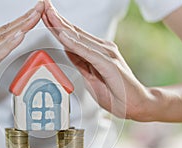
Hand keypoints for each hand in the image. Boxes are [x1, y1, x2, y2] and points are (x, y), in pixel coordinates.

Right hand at [0, 1, 44, 119]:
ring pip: (2, 38)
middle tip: (41, 6)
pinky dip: (8, 45)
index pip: (4, 31)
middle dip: (26, 18)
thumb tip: (4, 54)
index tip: (35, 12)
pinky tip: (19, 36)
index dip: (22, 21)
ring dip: (21, 26)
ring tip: (35, 15)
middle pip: (6, 30)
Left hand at [42, 0, 154, 119]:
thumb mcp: (91, 76)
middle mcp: (102, 48)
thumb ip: (80, 61)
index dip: (58, 25)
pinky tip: (64, 36)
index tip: (45, 15)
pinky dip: (74, 44)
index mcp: (97, 51)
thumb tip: (68, 50)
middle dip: (57, 19)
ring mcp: (106, 54)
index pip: (73, 35)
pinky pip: (88, 52)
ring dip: (62, 26)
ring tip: (49, 15)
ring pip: (79, 38)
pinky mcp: (109, 64)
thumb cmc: (116, 92)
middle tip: (44, 6)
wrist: (137, 104)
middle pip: (74, 32)